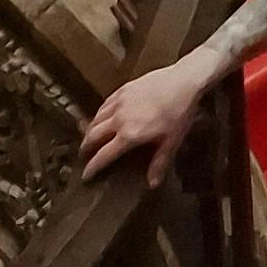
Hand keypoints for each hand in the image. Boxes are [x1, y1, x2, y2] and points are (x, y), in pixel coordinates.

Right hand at [77, 59, 210, 186]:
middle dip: (85, 148)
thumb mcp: (172, 141)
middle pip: (93, 136)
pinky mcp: (123, 89)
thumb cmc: (180, 113)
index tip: (85, 176)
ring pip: (96, 118)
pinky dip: (99, 113)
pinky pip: (105, 104)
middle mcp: (118, 119)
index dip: (92, 167)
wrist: (184, 81)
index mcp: (129, 135)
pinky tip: (101, 115)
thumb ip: (159, 163)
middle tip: (83, 156)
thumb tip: (152, 184)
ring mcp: (119, 102)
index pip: (103, 155)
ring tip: (89, 138)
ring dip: (90, 130)